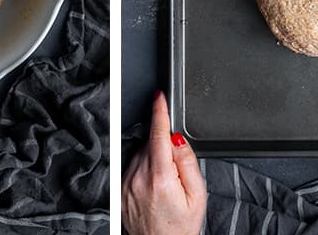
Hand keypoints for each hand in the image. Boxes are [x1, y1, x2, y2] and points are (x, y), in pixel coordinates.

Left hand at [121, 91, 205, 234]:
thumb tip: (176, 138)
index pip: (158, 135)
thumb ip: (188, 161)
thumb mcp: (197, 194)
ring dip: (153, 157)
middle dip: (164, 146)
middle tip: (176, 170)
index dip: (159, 112)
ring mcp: (126, 185)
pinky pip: (132, 167)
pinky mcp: (120, 191)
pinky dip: (143, 168)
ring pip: (140, 154)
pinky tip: (153, 188)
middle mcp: (138, 179)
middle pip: (150, 143)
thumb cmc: (180, 226)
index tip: (159, 96)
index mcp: (160, 177)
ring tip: (165, 183)